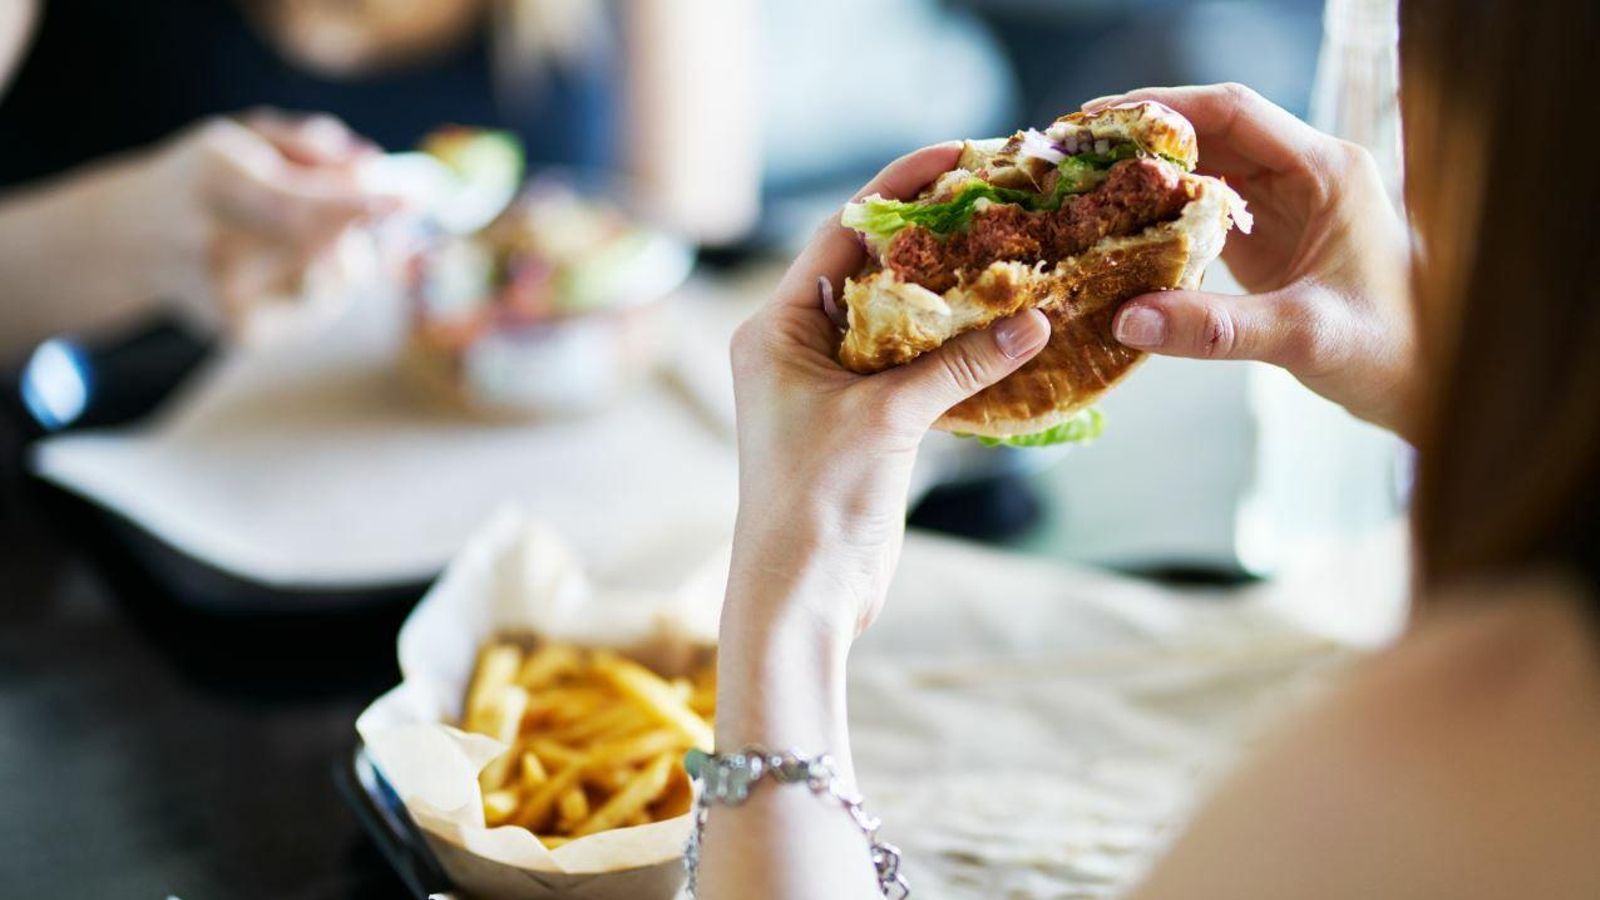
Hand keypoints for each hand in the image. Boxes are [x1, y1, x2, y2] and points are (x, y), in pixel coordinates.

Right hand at [126, 108, 395, 336]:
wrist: (133, 238)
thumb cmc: (209, 176)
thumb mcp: (248, 136)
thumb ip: (313, 145)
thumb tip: (373, 170)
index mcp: (214, 180)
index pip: (296, 206)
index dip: (358, 208)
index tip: (410, 200)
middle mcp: (213, 245)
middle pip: (324, 248)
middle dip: (365, 230)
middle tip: (382, 212)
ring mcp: (225, 297)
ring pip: (334, 283)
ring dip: (347, 257)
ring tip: (310, 236)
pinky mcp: (241, 333)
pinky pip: (321, 310)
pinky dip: (327, 285)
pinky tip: (291, 267)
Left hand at [724, 144, 1050, 642]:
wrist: (803, 595)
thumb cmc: (818, 502)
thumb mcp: (888, 420)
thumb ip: (958, 364)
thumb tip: (1035, 318)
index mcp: (777, 327)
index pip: (843, 233)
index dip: (901, 191)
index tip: (959, 157)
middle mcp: (797, 345)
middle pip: (873, 268)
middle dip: (934, 238)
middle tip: (1000, 201)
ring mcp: (830, 384)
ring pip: (898, 318)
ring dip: (950, 295)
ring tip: (1013, 255)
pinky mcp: (862, 420)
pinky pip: (913, 365)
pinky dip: (954, 349)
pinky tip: (1004, 330)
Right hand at [1093, 84, 1414, 434]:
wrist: (1434, 383)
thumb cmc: (1391, 351)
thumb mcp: (1303, 336)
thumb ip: (1215, 329)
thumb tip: (1127, 319)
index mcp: (1327, 170)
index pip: (1235, 112)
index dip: (1166, 108)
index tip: (1103, 119)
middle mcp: (1307, 175)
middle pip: (1213, 132)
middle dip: (1144, 138)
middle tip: (1076, 151)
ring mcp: (1288, 206)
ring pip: (1206, 171)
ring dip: (1149, 176)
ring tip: (1085, 184)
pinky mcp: (1271, 241)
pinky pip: (1206, 213)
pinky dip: (1162, 217)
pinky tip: (1119, 230)